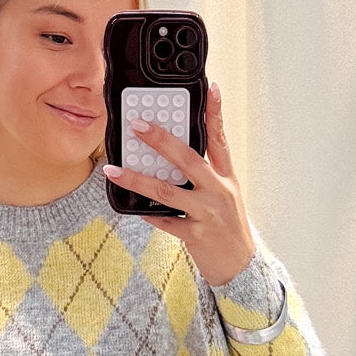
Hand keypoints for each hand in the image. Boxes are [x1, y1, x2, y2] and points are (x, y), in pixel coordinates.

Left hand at [102, 80, 255, 287]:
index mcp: (225, 178)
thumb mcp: (225, 196)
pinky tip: (132, 208)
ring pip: (166, 191)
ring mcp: (206, 213)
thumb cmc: (229, 228)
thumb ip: (206, 175)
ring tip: (114, 170)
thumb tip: (176, 156)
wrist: (241, 267)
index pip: (220, 139)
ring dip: (136, 179)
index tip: (211, 88)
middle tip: (138, 125)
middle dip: (160, 140)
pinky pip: (165, 221)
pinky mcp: (196, 235)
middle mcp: (218, 191)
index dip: (216, 113)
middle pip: (187, 158)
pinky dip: (148, 214)